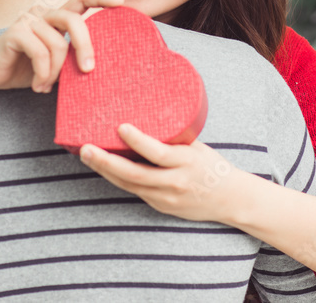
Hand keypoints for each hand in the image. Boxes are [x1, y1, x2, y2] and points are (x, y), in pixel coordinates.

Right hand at [0, 0, 122, 92]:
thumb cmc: (22, 68)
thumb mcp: (53, 63)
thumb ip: (71, 57)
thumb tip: (99, 66)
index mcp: (54, 17)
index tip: (121, 2)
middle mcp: (42, 13)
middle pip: (74, 20)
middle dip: (85, 46)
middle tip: (88, 70)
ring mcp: (28, 20)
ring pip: (57, 44)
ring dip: (54, 72)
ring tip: (45, 86)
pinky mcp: (15, 32)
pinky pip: (40, 53)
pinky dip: (42, 73)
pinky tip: (37, 85)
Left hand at [79, 123, 249, 222]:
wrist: (230, 199)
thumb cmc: (212, 166)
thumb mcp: (198, 147)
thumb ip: (174, 137)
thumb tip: (147, 109)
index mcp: (187, 162)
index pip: (159, 153)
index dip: (138, 141)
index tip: (121, 127)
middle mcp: (175, 182)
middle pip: (134, 174)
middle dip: (106, 161)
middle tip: (85, 148)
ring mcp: (166, 198)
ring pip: (129, 185)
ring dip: (105, 170)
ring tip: (87, 155)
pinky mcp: (160, 206)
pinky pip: (134, 190)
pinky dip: (117, 178)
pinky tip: (103, 167)